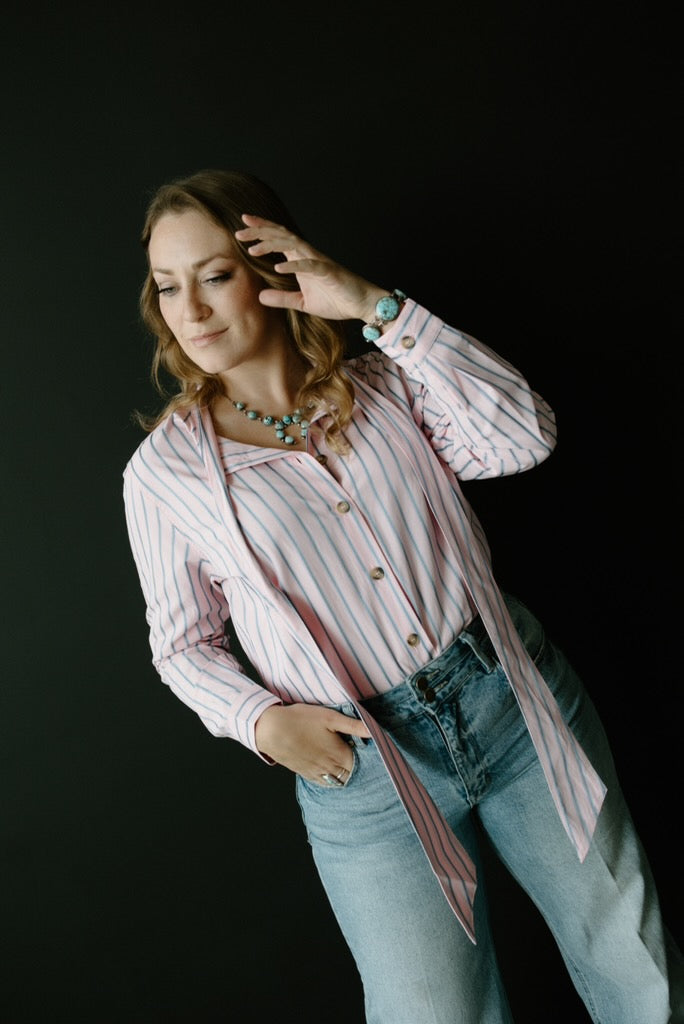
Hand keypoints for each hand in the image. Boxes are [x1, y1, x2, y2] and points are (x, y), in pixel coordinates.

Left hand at [235, 215, 386, 323]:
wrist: (362, 304)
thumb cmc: (337, 300)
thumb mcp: (303, 302)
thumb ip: (282, 298)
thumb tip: (260, 297)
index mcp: (301, 260)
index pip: (278, 240)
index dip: (261, 231)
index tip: (242, 228)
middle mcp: (308, 255)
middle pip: (281, 236)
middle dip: (260, 232)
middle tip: (239, 231)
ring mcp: (318, 261)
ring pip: (292, 244)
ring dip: (271, 244)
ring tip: (253, 248)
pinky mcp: (328, 272)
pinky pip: (308, 265)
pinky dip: (293, 265)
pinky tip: (277, 268)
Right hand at [254, 703, 370, 784]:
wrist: (272, 731)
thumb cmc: (301, 720)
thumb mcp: (330, 717)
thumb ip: (353, 725)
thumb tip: (374, 729)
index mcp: (340, 754)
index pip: (361, 763)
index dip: (365, 756)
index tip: (366, 749)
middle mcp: (330, 767)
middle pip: (350, 774)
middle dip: (356, 768)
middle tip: (357, 757)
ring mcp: (317, 772)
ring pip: (337, 780)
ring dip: (343, 775)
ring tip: (345, 765)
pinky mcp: (305, 773)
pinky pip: (323, 782)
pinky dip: (330, 779)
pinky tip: (330, 771)